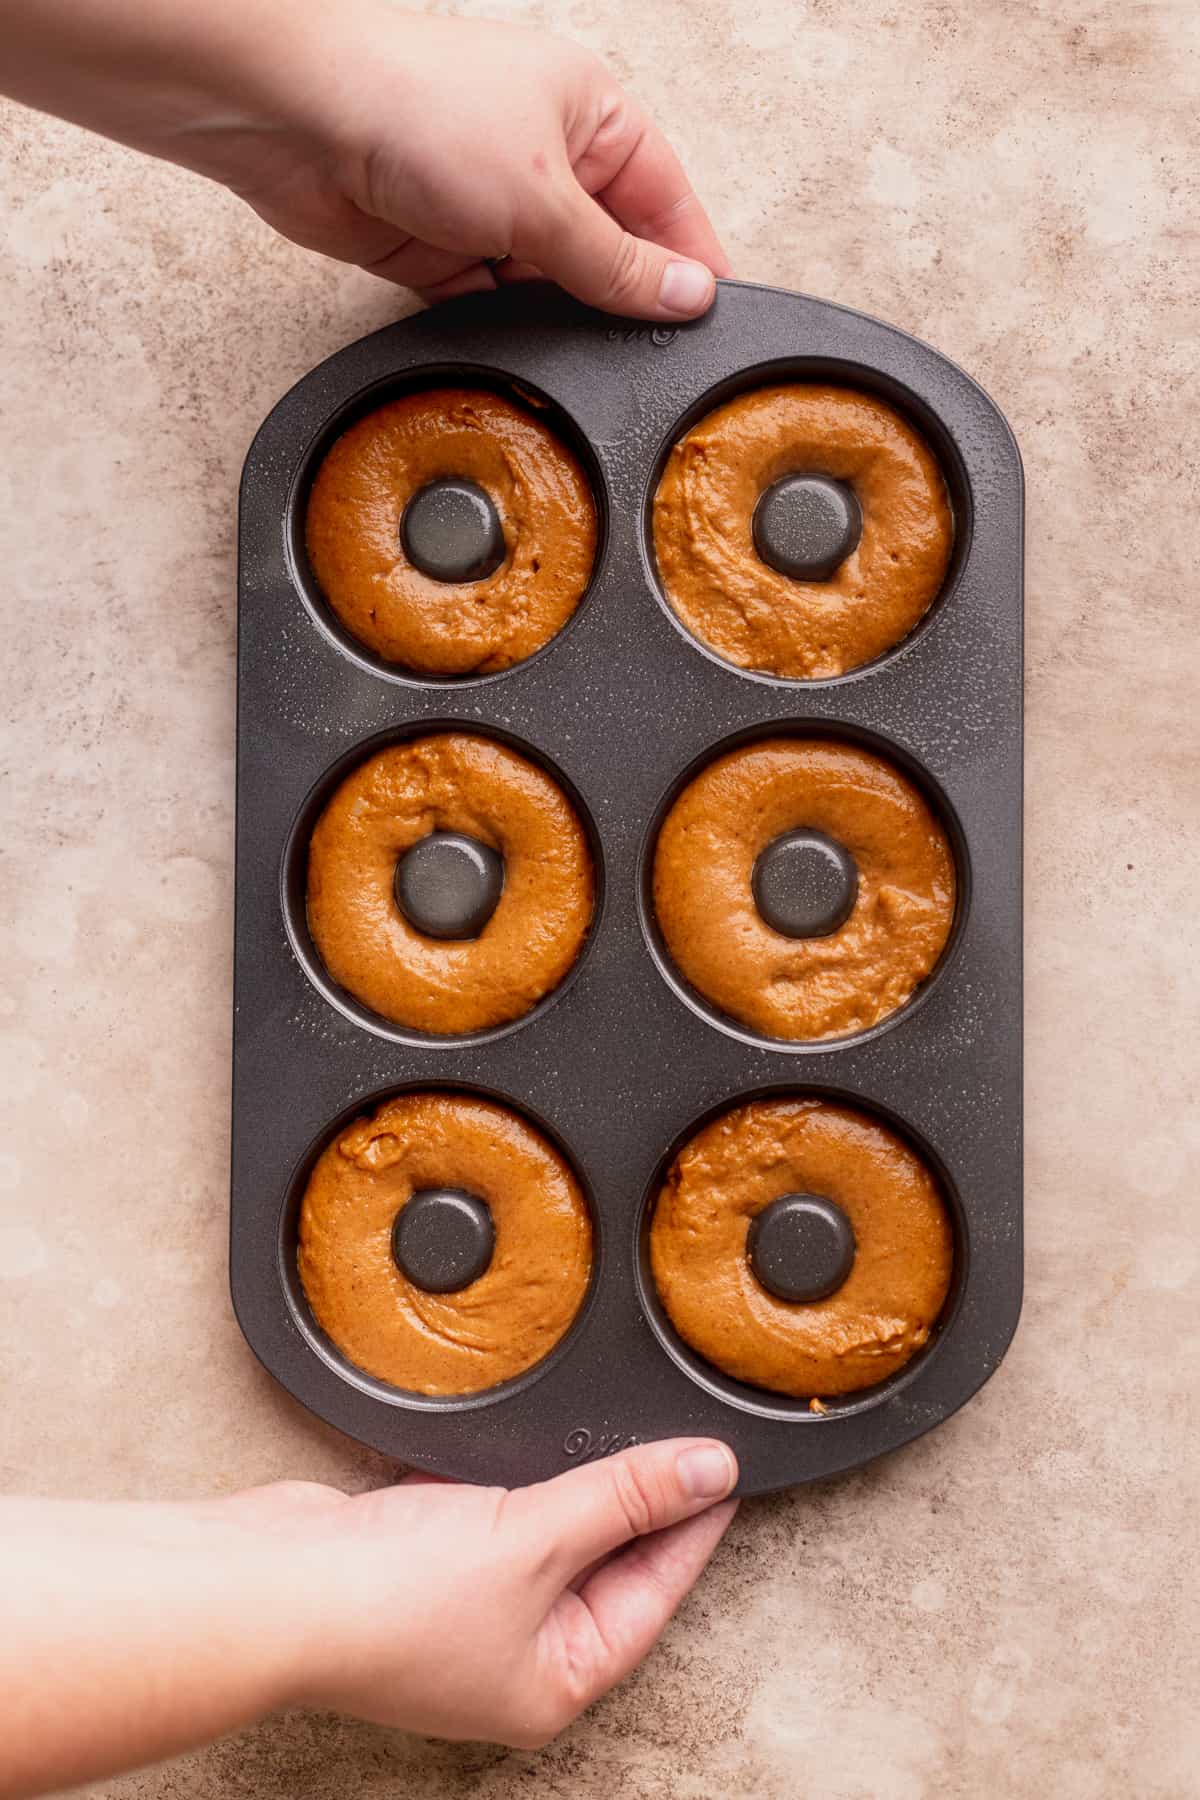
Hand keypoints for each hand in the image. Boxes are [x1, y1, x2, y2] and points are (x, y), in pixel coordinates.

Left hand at [0, 1, 728, 319]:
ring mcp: (487, 207)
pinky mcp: (437, 253)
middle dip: (618, 302)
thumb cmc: (416, 106)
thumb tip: (684, 296)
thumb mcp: (545, 197)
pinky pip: (490, 306)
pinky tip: (515, 352)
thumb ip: (615, 262)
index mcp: (590, 114)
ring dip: (555, 321)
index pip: (665, 201)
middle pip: (607, 251)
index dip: (687, 265)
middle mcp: (543, 158)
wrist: (294, 119)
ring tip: (572, 355)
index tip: (703, 326)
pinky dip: (500, 330)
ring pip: (547, 287)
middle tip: (641, 358)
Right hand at [0, 1441, 736, 1793]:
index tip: (726, 1465)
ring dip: (581, 1488)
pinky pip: (499, 1520)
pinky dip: (522, 1482)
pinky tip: (538, 1442)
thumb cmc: (395, 1601)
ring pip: (551, 1539)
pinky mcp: (426, 1566)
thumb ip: (625, 1497)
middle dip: (639, 1503)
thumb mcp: (537, 1538)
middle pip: (605, 1567)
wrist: (272, 1588)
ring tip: (625, 1430)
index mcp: (558, 1679)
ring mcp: (469, 1614)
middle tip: (686, 1437)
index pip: (654, 1590)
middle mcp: (518, 1657)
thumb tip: (709, 1470)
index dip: (693, 1521)